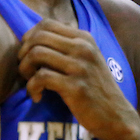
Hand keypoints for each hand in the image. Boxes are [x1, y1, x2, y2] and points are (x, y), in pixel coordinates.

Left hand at [18, 19, 138, 139]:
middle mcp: (83, 48)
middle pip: (38, 37)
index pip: (46, 24)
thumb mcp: (87, 60)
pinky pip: (41, 77)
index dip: (29, 38)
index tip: (28, 55)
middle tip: (26, 71)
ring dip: (25, 69)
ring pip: (36, 54)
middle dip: (24, 54)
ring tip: (31, 83)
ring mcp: (80, 67)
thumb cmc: (95, 89)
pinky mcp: (76, 87)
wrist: (116, 116)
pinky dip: (32, 87)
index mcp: (84, 38)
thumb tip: (33, 39)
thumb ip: (67, 47)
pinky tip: (37, 96)